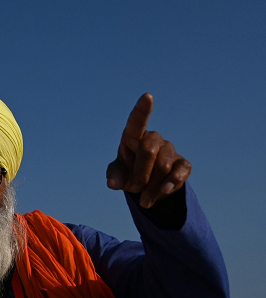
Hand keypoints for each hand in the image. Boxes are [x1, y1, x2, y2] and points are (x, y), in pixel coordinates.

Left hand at [106, 93, 191, 207]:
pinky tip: (165, 191)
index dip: (142, 110)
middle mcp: (153, 139)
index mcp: (133, 138)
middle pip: (149, 148)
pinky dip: (172, 182)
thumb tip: (114, 183)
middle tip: (134, 188)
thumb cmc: (128, 173)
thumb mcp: (117, 175)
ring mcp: (169, 150)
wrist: (146, 188)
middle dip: (140, 171)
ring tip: (144, 200)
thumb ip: (114, 176)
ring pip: (164, 164)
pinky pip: (181, 170)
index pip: (137, 122)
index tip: (147, 96)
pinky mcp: (183, 164)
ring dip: (152, 185)